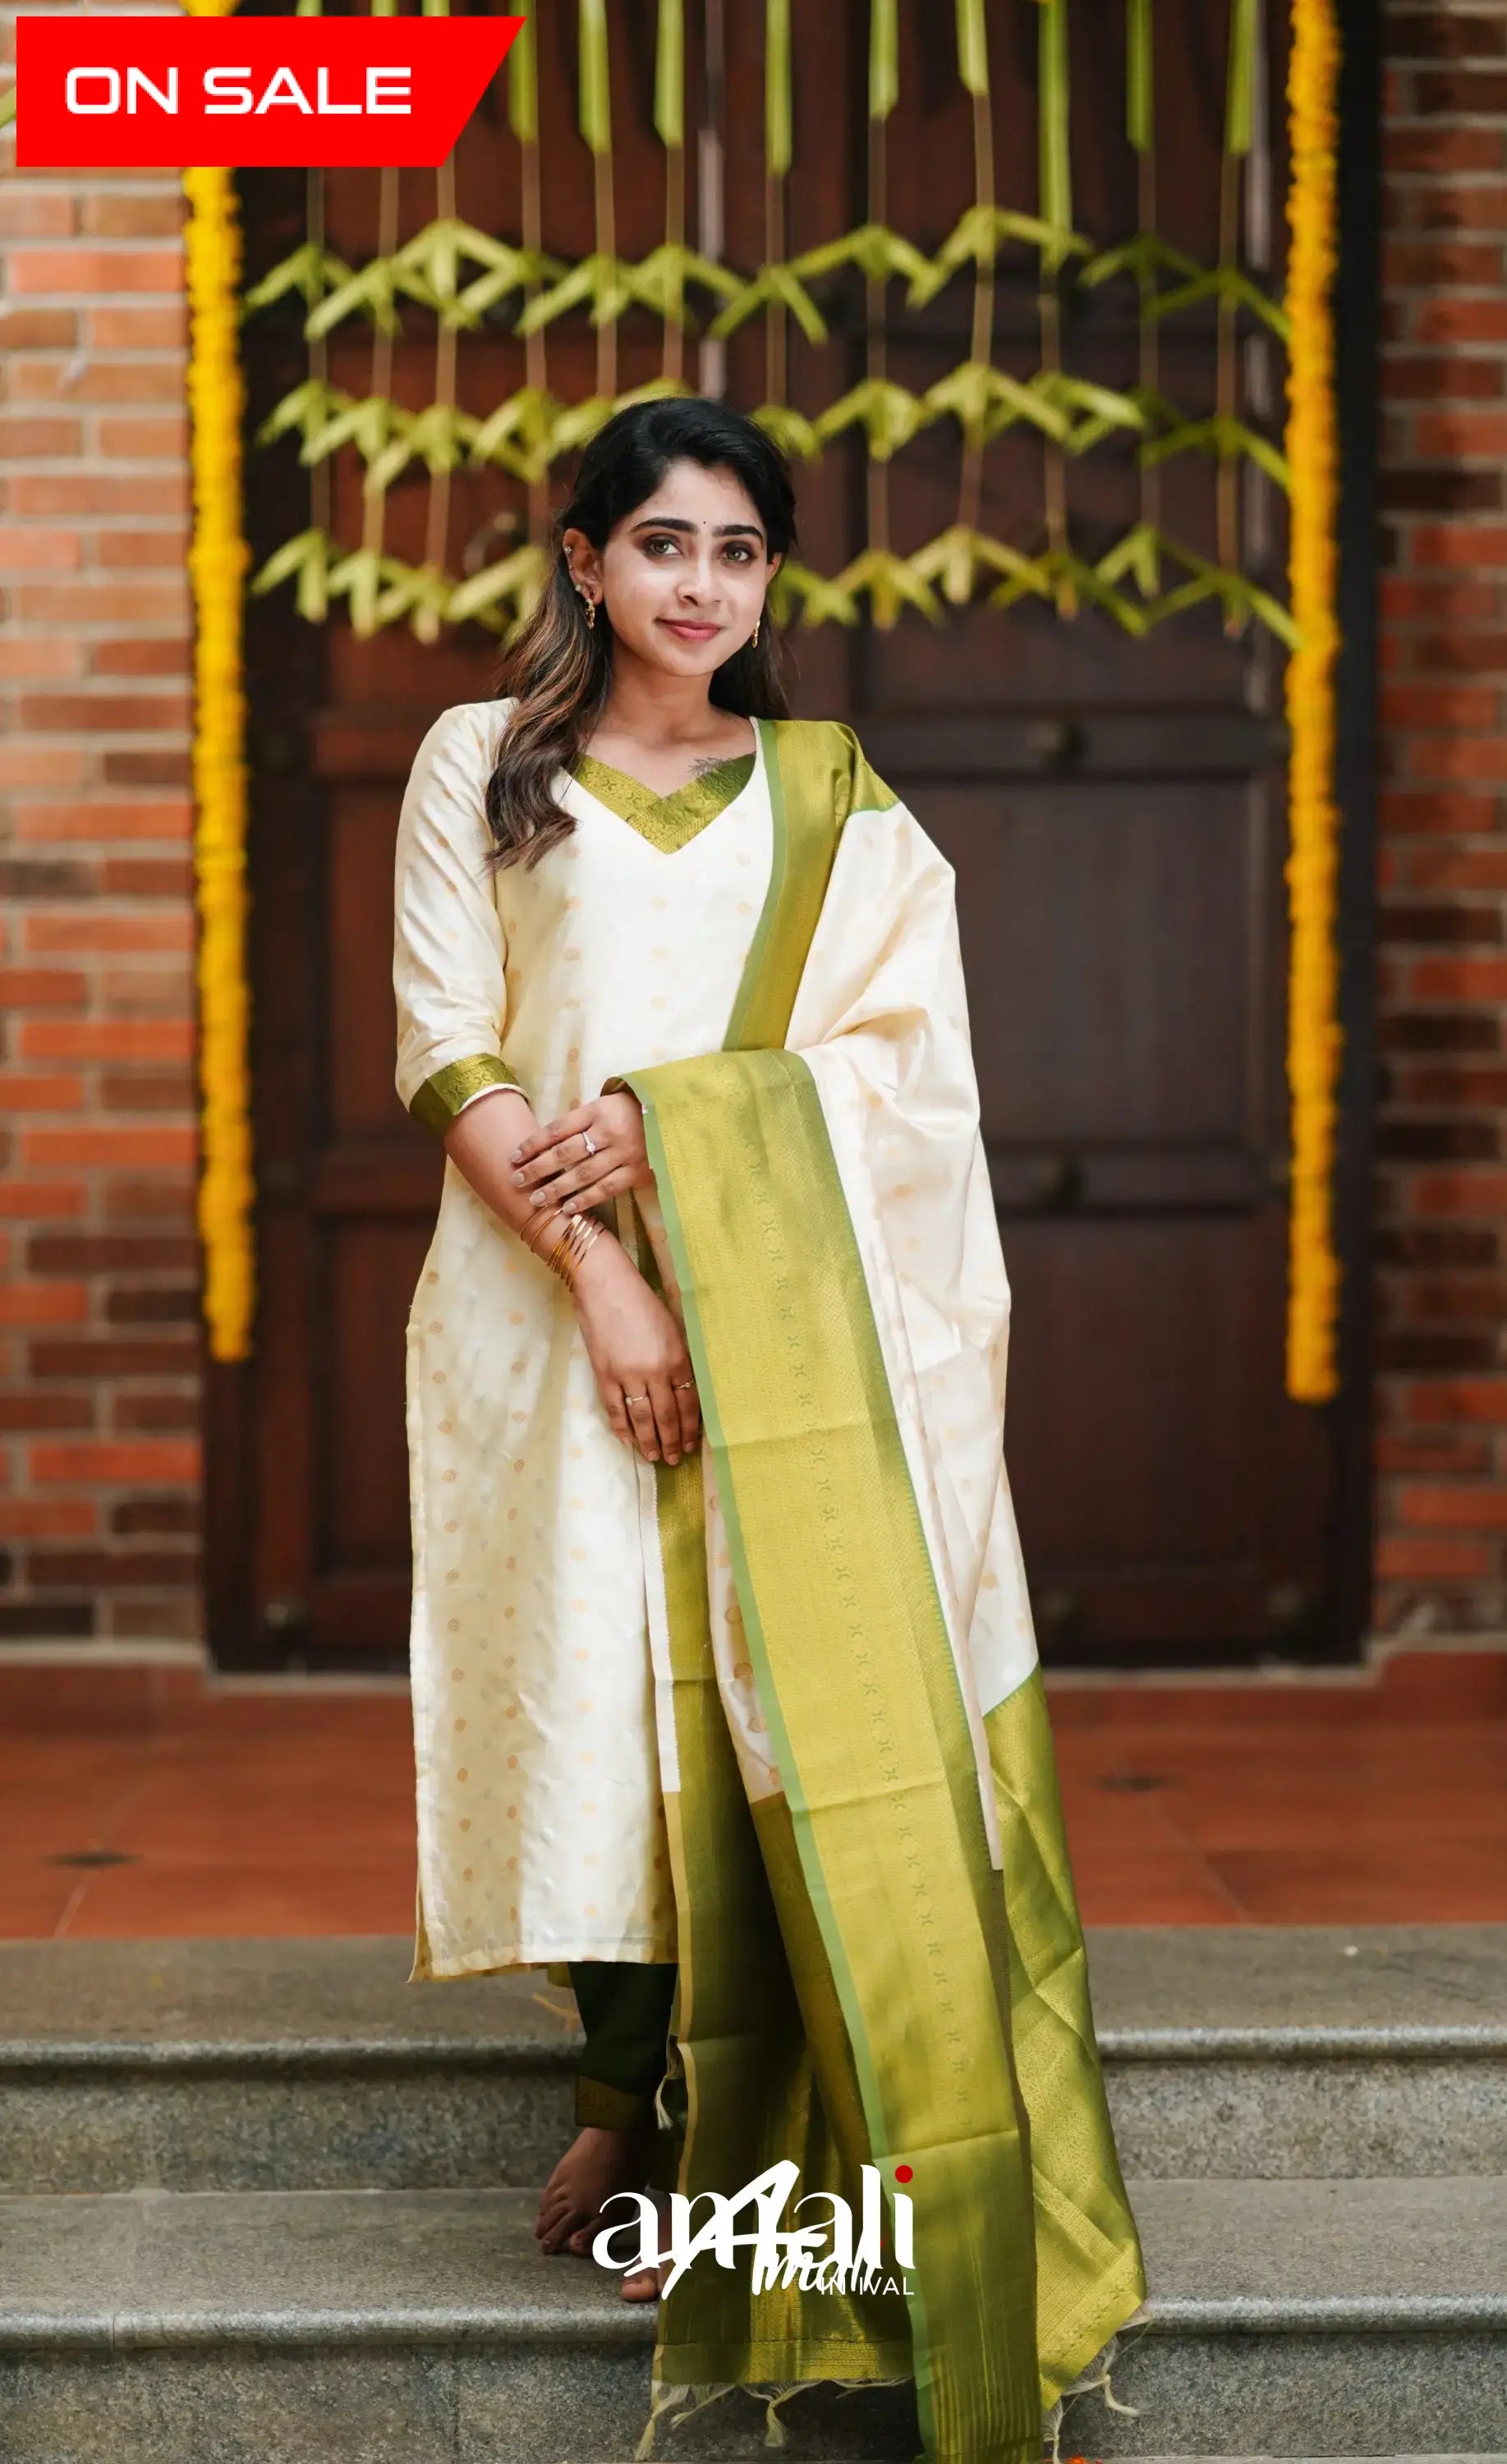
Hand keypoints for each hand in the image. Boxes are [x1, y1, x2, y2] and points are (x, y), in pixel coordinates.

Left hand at [510, 1092, 651, 1216]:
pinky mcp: (637, 1171)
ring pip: (583, 1174)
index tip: (513, 1157)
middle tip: (517, 1181)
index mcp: (597, 1111)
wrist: (673, 1116)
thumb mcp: (604, 1105)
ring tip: (536, 1200)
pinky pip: (607, 1188)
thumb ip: (579, 1123)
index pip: (557, 1129)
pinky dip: (585, 1199)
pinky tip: (567, 1208)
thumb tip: (544, 1144)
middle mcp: (608, 1132)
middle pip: (565, 1153)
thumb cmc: (630, 1110)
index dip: (533, 1144)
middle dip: (538, 1169)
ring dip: (557, 1189)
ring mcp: (624, 1153)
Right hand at [570, 1237, 699, 1466]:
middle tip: (673, 1459)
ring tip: (653, 1456)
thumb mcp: (673, 1327)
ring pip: (641, 1419)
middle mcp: (655, 1371)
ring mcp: (627, 1375)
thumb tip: (684, 1388)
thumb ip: (679, 1359)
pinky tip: (628, 1440)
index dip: (691, 1427)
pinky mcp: (604, 1375)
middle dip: (672, 1441)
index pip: (688, 1403)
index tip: (692, 1444)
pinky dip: (621, 1427)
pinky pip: (614, 1409)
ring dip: (648, 1441)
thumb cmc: (643, 1300)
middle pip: (666, 1416)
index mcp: (676, 1358)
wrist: (605, 1285)